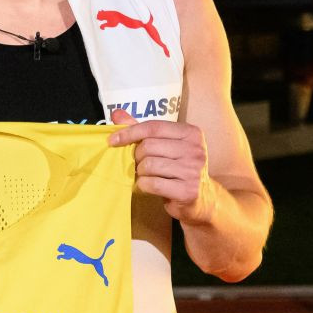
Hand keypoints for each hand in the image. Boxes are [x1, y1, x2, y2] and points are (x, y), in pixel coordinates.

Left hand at [109, 109, 215, 224]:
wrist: (200, 198)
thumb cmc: (176, 167)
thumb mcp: (163, 145)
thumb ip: (141, 129)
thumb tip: (116, 113)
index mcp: (191, 133)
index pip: (153, 127)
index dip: (129, 132)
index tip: (112, 140)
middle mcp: (195, 149)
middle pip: (149, 146)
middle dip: (137, 156)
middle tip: (140, 163)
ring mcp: (193, 171)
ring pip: (149, 165)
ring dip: (141, 172)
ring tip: (147, 175)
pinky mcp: (188, 191)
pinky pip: (152, 184)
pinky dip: (144, 185)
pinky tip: (150, 186)